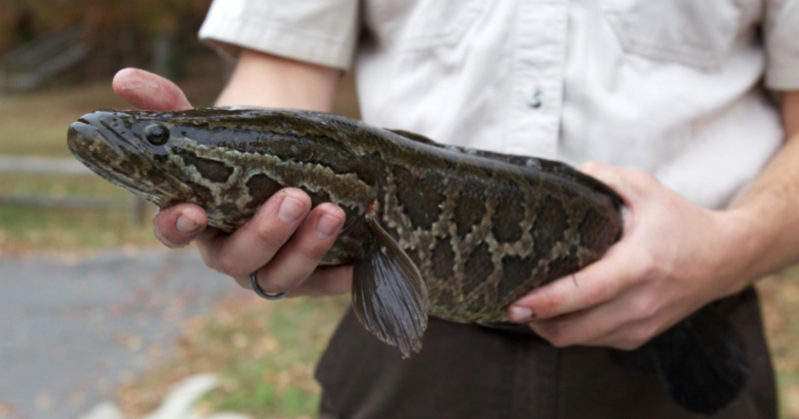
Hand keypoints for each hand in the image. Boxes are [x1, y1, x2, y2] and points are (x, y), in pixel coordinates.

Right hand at [112, 68, 352, 296]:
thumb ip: (170, 106)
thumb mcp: (210, 127)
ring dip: (306, 250)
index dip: (178, 227)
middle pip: (237, 259)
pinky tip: (357, 264)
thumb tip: (125, 78)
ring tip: (334, 213)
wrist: (289, 169)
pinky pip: (320, 287)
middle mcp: (228, 251)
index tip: (191, 211)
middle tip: (295, 199)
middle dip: (265, 233)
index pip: (175, 233)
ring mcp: (267, 269)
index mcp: (196, 220)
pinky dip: (336, 280)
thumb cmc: (242, 154)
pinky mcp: (306, 279)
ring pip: (279, 277)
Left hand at [506, 162, 746, 349]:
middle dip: (534, 320)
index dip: (546, 301)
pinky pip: (592, 341)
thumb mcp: (646, 188)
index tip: (515, 303)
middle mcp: (640, 303)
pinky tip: (559, 311)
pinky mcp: (639, 337)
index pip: (585, 292)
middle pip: (572, 329)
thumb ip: (605, 178)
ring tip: (529, 306)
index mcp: (639, 265)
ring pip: (578, 340)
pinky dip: (570, 330)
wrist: (725, 258)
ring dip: (549, 327)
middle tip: (508, 303)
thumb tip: (568, 174)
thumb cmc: (681, 222)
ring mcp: (640, 325)